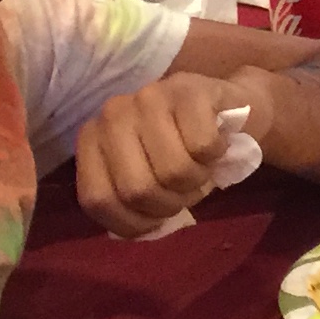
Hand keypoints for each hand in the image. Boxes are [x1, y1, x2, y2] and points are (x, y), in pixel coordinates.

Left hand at [76, 72, 257, 237]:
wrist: (227, 107)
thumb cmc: (182, 151)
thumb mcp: (147, 178)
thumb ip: (131, 203)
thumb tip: (140, 229)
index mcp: (92, 140)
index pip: (99, 201)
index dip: (132, 223)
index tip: (157, 218)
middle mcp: (113, 114)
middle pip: (138, 190)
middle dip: (172, 203)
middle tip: (186, 190)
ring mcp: (149, 97)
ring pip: (174, 171)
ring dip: (198, 180)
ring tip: (202, 166)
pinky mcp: (189, 90)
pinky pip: (203, 146)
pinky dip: (217, 156)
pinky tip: (216, 144)